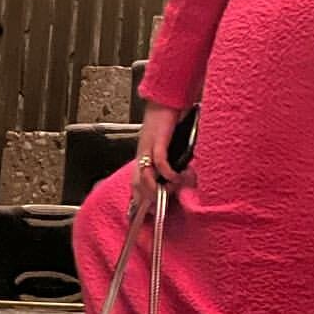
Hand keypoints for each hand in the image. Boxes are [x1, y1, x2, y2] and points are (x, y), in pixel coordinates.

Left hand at [129, 101, 195, 215]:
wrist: (165, 100)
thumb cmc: (166, 121)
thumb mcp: (165, 145)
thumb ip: (169, 159)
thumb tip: (179, 174)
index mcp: (142, 156)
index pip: (134, 183)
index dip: (138, 200)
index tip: (145, 214)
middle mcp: (142, 154)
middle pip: (136, 184)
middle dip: (145, 200)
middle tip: (155, 210)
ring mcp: (148, 148)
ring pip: (145, 176)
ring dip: (157, 188)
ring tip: (169, 193)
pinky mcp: (157, 141)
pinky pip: (159, 162)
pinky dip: (167, 173)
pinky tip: (175, 177)